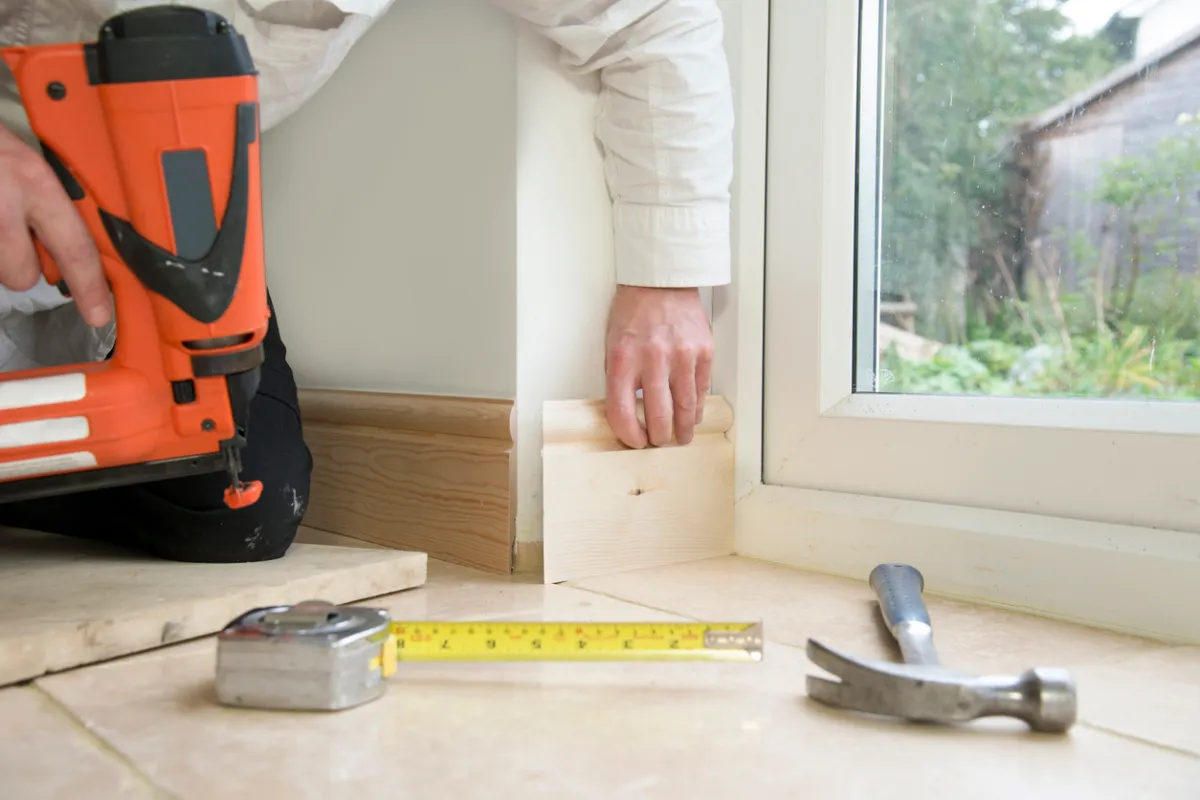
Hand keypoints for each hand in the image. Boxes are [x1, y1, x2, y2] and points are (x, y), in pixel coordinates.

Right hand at [0, 125, 109, 325]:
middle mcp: (5, 203)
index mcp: (37, 183)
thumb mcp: (27, 159)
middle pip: (22, 274)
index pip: (75, 247)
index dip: (90, 287)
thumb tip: (71, 248)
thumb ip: (51, 201)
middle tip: (19, 248)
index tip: (99, 315)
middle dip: (23, 271)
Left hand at [604, 285, 713, 447]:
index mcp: (624, 359)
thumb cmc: (634, 313)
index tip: (635, 440)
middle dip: (660, 438)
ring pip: (686, 408)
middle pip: (659, 417)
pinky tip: (692, 414)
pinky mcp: (703, 352)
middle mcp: (653, 359)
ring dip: (683, 429)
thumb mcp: (612, 345)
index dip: (629, 435)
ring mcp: (682, 356)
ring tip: (680, 437)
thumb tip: (628, 415)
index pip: (623, 412)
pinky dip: (696, 407)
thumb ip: (619, 380)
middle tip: (660, 442)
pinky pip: (701, 390)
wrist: (661, 282)